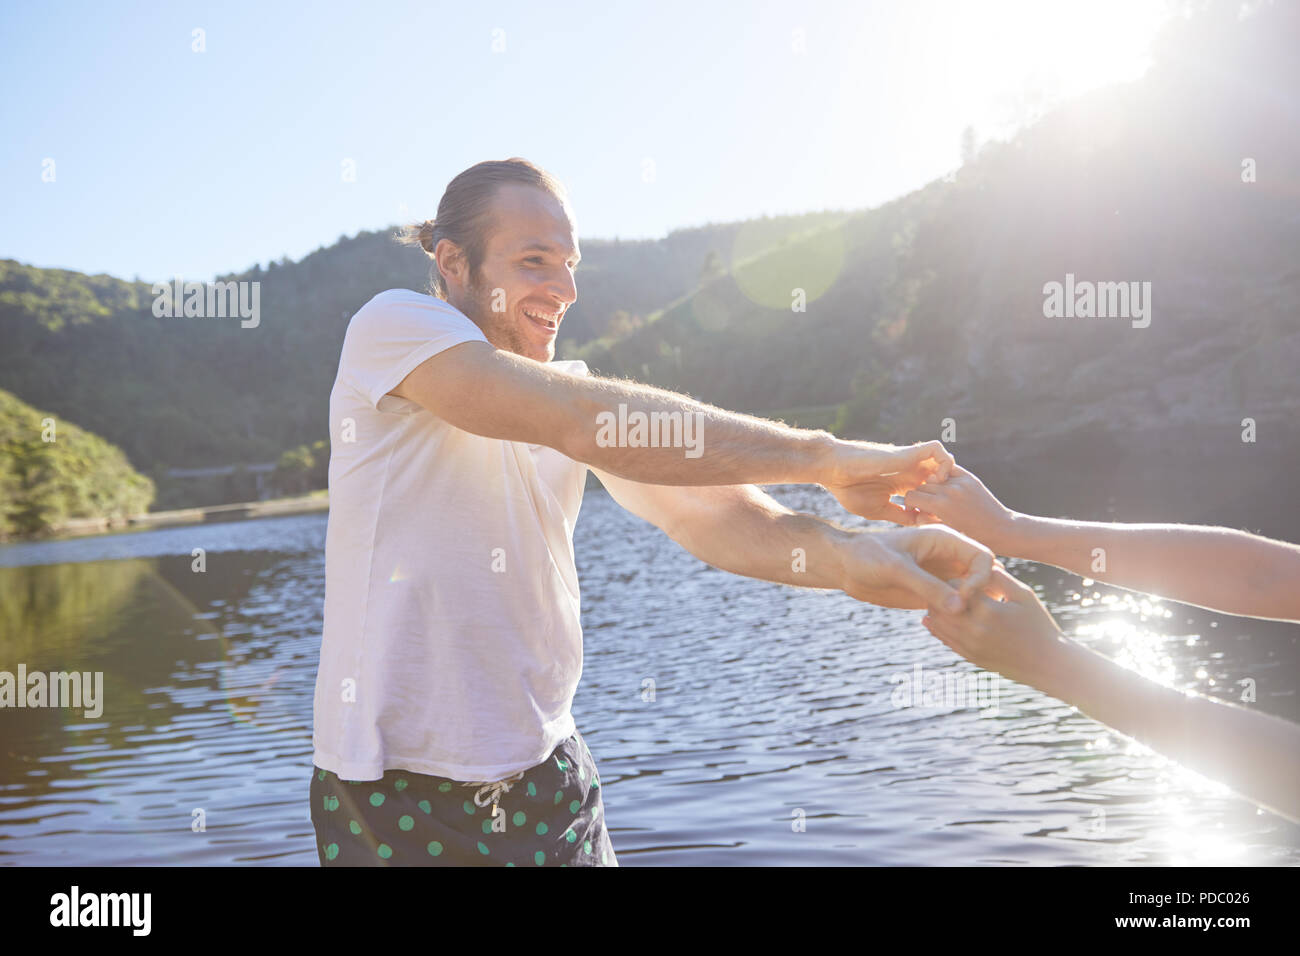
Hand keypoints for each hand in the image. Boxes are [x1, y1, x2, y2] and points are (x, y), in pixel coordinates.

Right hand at [824, 439, 953, 524]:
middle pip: (943, 478)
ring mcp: (911, 462)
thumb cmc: (849, 489)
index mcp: (904, 485)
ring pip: (946, 461)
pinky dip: (943, 463)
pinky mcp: (908, 453)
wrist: (835, 470)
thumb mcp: (878, 509)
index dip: (939, 505)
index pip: (932, 492)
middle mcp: (911, 472)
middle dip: (949, 492)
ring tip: (939, 494)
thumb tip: (918, 524)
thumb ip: (899, 516)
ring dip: (948, 477)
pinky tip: (933, 482)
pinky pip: (938, 450)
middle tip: (946, 509)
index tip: (938, 522)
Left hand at [839, 525, 993, 610]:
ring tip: (953, 623)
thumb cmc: (867, 555)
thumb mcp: (895, 568)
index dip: (981, 578)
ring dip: (970, 610)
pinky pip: (955, 607)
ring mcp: (942, 576)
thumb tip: (960, 606)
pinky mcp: (933, 593)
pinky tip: (942, 626)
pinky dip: (956, 618)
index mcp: (944, 539)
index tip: (963, 597)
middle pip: (983, 576)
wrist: (846, 565)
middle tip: (965, 615)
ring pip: (972, 594)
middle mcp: (948, 557)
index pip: (983, 557)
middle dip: (982, 596)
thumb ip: (926, 585)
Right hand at [902, 463, 1018, 551]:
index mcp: (940, 505)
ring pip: (933, 479)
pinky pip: (948, 472)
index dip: (909, 505)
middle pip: (921, 486)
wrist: (1002, 530)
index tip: (914, 511)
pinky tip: (947, 489)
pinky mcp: (969, 478)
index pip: (911, 496)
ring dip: (932, 488)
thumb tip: (915, 511)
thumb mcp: (945, 532)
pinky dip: (944, 478)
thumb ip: (925, 520)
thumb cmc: (972, 538)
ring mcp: (960, 482)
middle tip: (925, 507)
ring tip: (938, 500)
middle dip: (920, 496)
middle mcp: (949, 490)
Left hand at [921, 565, 1066, 687]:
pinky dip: (936, 628)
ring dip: (935, 609)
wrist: (1047, 664)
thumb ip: (999, 578)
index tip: (958, 573)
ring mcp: (971, 646)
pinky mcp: (969, 657)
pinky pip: (945, 640)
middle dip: (940, 592)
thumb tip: (977, 565)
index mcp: (989, 610)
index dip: (955, 577)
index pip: (955, 585)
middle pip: (941, 604)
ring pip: (938, 624)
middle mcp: (975, 629)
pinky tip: (932, 618)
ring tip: (937, 598)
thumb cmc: (1039, 624)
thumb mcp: (1024, 595)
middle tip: (940, 583)